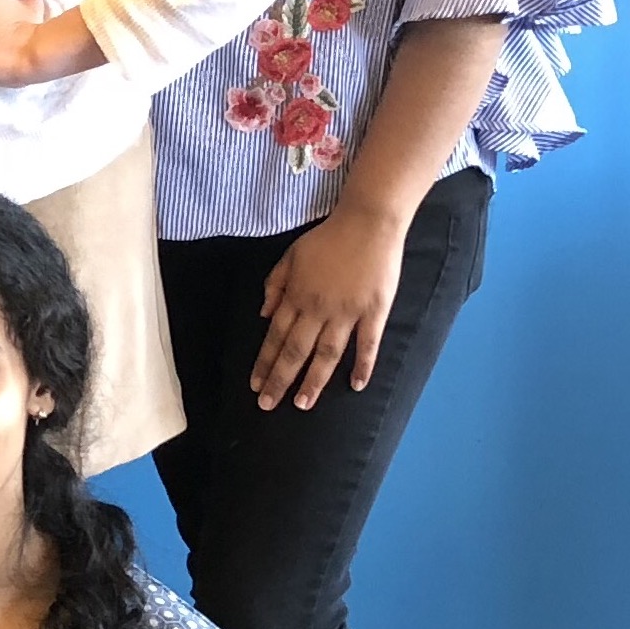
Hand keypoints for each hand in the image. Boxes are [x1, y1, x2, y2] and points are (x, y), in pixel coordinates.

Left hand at [253, 199, 404, 409]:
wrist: (366, 223)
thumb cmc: (326, 239)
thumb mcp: (289, 256)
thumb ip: (274, 285)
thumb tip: (263, 315)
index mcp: (296, 297)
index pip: (274, 337)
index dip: (264, 363)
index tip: (255, 385)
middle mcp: (317, 309)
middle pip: (295, 352)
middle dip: (280, 380)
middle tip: (268, 405)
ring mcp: (347, 312)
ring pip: (326, 354)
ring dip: (314, 381)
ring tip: (303, 403)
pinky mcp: (374, 311)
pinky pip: (367, 344)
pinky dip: (363, 365)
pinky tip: (357, 385)